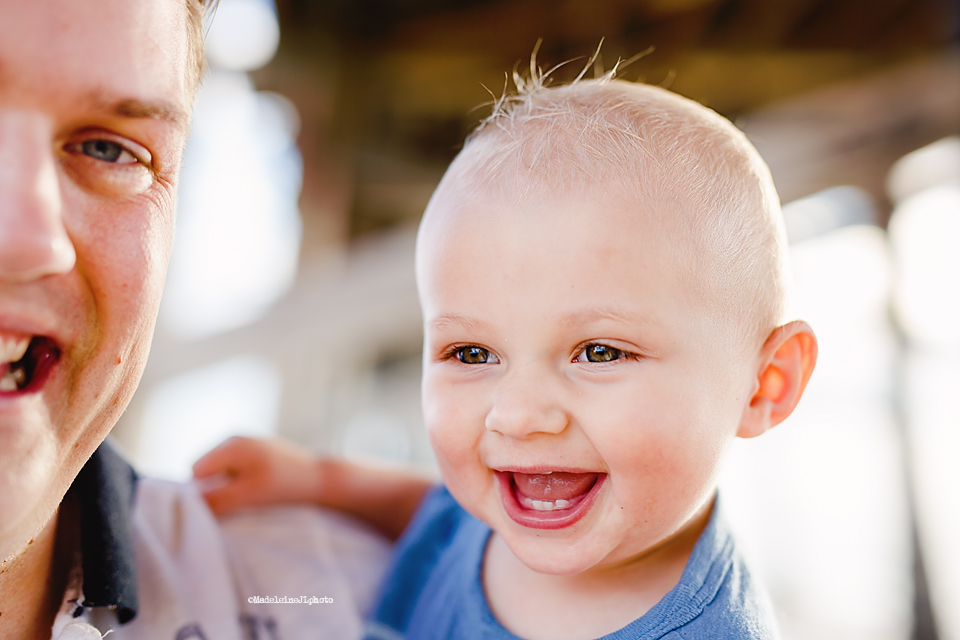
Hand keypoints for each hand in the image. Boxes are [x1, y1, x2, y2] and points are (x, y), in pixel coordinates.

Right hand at [192, 436, 323, 515]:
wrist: (319, 477)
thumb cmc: (285, 484)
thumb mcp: (249, 495)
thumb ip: (218, 499)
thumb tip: (190, 504)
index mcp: (231, 445)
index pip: (195, 470)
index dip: (200, 491)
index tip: (217, 507)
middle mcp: (234, 438)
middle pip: (205, 469)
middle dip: (212, 487)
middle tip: (233, 503)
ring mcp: (246, 443)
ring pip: (219, 470)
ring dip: (226, 486)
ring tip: (247, 496)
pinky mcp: (255, 451)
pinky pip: (233, 468)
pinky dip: (238, 481)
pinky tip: (255, 489)